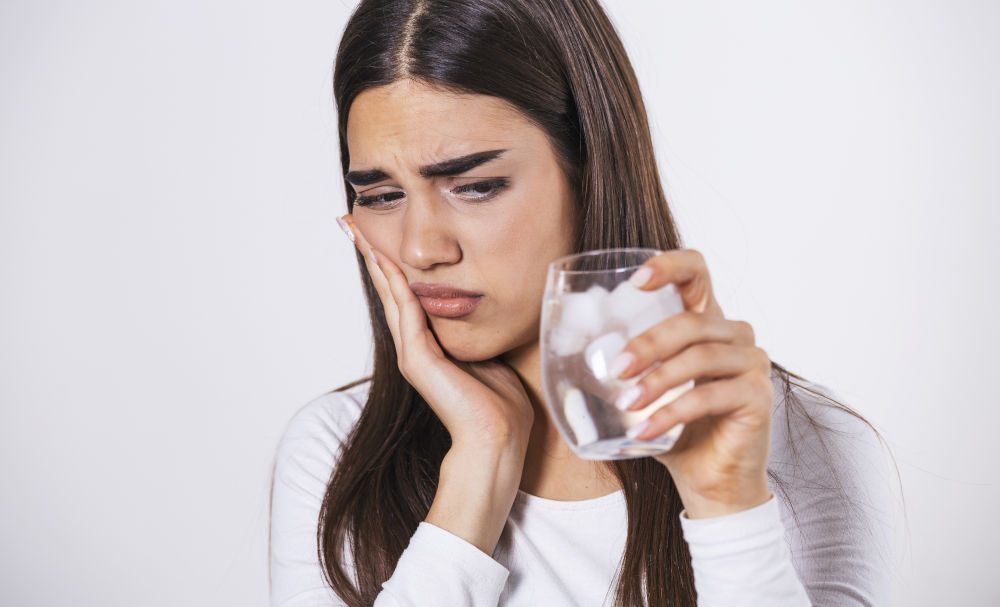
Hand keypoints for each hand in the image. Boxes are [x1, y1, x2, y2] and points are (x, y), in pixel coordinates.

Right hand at [337, 214, 533, 453]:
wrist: (497, 437)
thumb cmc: (500, 404)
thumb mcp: (487, 353)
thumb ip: (474, 331)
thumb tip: (484, 307)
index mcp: (429, 345)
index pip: (404, 295)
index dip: (391, 264)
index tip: (378, 234)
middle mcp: (414, 347)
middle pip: (388, 290)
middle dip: (371, 255)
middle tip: (351, 223)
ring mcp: (412, 354)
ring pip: (390, 296)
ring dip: (375, 262)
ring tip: (358, 232)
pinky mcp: (418, 361)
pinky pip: (406, 312)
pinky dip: (395, 285)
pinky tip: (387, 260)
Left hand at [613, 249, 773, 517]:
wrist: (709, 481)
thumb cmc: (672, 429)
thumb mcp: (641, 389)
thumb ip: (619, 363)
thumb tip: (558, 348)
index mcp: (705, 321)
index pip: (697, 272)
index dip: (670, 265)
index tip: (636, 279)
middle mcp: (734, 334)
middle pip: (692, 321)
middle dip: (648, 343)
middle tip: (616, 368)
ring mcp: (752, 363)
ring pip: (701, 356)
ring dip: (658, 380)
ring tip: (626, 404)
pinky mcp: (758, 396)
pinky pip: (710, 395)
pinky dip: (671, 413)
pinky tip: (643, 430)